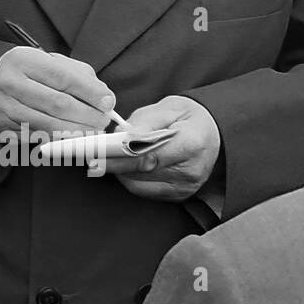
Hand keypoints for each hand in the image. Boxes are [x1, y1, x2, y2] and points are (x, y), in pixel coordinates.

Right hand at [0, 46, 115, 138]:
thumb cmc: (34, 73)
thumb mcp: (55, 64)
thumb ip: (82, 77)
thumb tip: (106, 100)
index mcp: (23, 60)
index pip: (63, 77)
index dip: (90, 92)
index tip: (108, 103)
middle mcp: (9, 83)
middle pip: (57, 104)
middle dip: (87, 116)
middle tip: (103, 121)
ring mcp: (4, 107)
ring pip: (49, 125)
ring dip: (78, 132)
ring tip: (93, 132)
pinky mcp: (5, 127)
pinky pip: (39, 138)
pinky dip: (62, 141)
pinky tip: (75, 138)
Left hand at [101, 95, 221, 201]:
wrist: (213, 132)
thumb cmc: (189, 117)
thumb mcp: (168, 108)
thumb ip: (144, 122)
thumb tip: (121, 136)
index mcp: (192, 143)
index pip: (149, 156)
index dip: (119, 157)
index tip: (98, 153)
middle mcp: (191, 170)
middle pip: (141, 172)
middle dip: (113, 164)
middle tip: (91, 157)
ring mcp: (186, 186)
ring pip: (139, 185)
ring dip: (119, 173)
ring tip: (105, 160)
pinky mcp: (180, 195)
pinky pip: (146, 192)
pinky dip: (131, 180)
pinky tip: (123, 168)